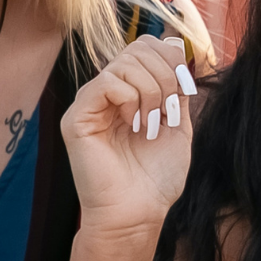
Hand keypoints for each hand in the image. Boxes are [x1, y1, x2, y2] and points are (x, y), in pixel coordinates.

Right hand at [61, 35, 194, 239]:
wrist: (138, 213)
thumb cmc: (155, 178)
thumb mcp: (177, 125)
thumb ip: (177, 89)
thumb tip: (177, 49)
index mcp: (129, 92)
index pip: (145, 46)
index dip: (170, 59)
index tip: (184, 90)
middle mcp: (106, 93)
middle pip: (137, 48)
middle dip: (164, 76)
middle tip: (166, 113)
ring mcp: (90, 104)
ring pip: (123, 64)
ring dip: (150, 91)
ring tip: (149, 124)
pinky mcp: (76, 118)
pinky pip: (105, 83)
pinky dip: (129, 99)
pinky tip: (133, 125)